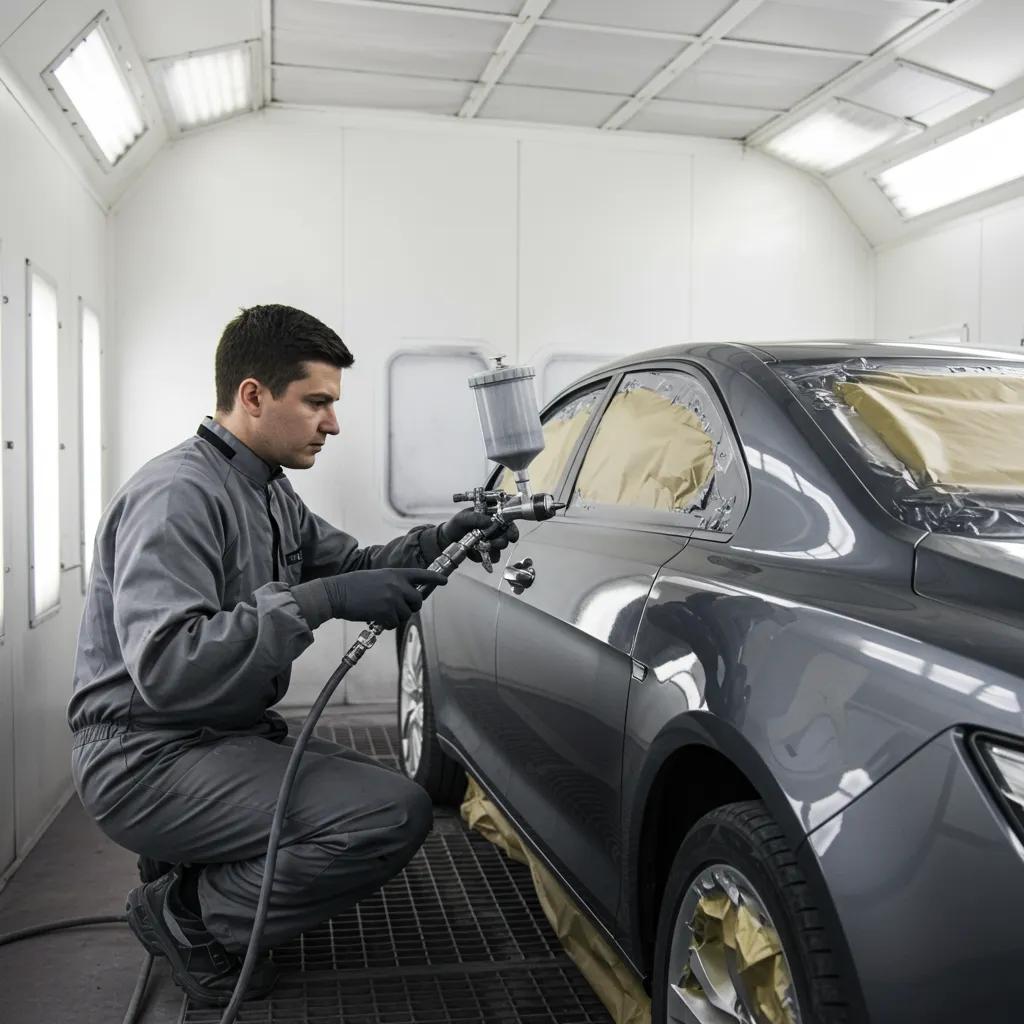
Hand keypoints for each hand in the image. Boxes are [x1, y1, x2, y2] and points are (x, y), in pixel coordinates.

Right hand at [320, 568, 446, 628]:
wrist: (336, 593)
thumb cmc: (353, 586)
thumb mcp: (377, 577)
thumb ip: (393, 583)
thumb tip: (404, 597)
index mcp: (395, 573)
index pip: (421, 574)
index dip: (434, 578)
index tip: (444, 581)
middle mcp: (398, 585)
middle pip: (417, 600)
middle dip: (410, 606)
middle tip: (397, 608)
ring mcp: (393, 599)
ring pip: (405, 614)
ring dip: (395, 616)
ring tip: (379, 611)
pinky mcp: (386, 612)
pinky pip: (394, 623)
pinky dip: (386, 623)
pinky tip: (375, 618)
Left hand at [439, 509, 519, 563]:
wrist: (447, 540)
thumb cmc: (456, 525)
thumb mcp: (462, 518)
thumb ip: (475, 518)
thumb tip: (489, 521)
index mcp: (492, 515)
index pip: (508, 519)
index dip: (512, 527)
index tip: (510, 534)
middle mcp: (495, 527)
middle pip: (509, 535)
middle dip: (502, 541)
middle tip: (493, 543)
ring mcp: (493, 540)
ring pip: (502, 547)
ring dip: (493, 549)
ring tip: (480, 547)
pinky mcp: (488, 551)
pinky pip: (493, 557)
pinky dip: (484, 556)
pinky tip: (474, 552)